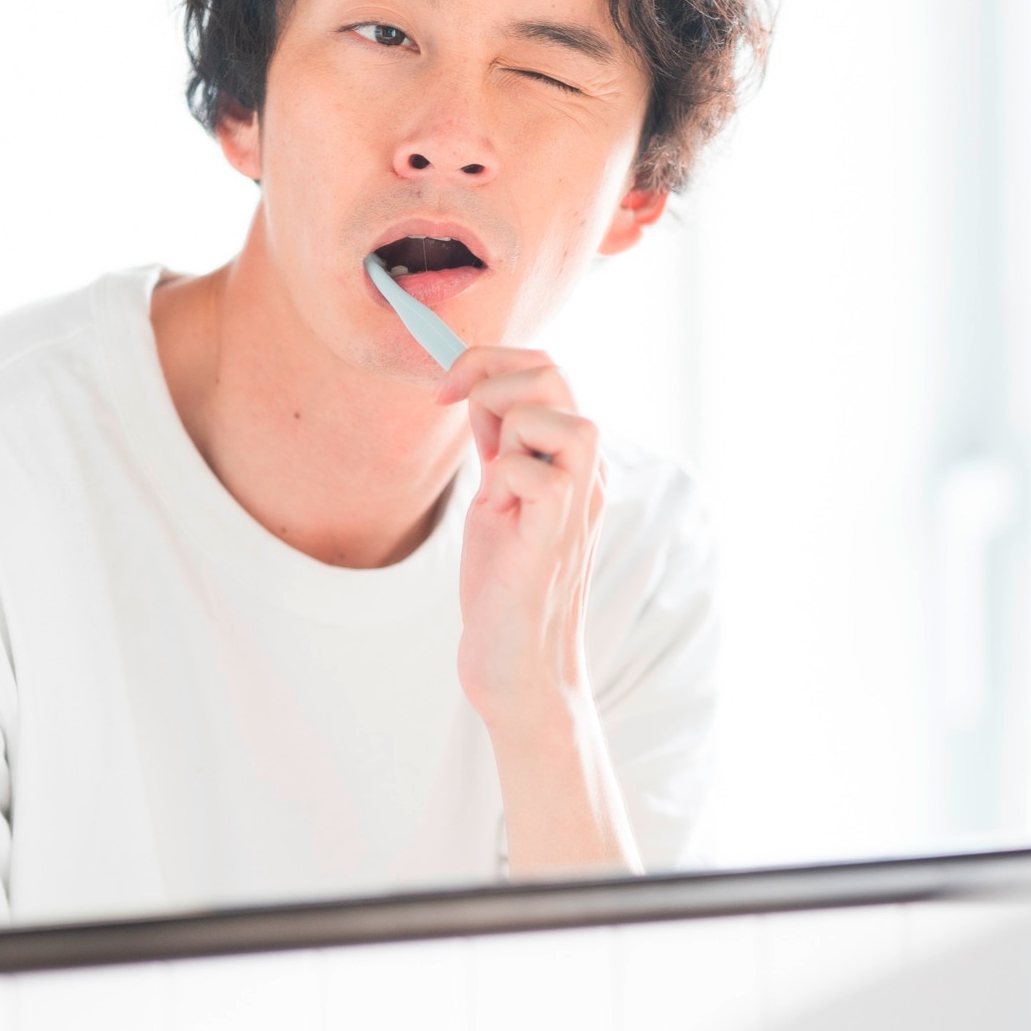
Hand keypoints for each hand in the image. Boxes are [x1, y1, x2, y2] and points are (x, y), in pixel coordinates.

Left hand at [436, 347, 637, 874]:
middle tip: (449, 407)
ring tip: (490, 473)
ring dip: (505, 425)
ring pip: (557, 412)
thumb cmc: (504, 592)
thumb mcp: (496, 500)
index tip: (445, 390)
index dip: (491, 363)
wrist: (516, 668)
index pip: (548, 372)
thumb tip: (478, 393)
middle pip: (554, 374)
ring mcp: (576, 502)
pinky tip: (497, 512)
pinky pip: (534, 469)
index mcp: (569, 462)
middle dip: (488, 375)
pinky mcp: (555, 533)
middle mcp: (584, 474)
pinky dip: (503, 476)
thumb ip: (499, 448)